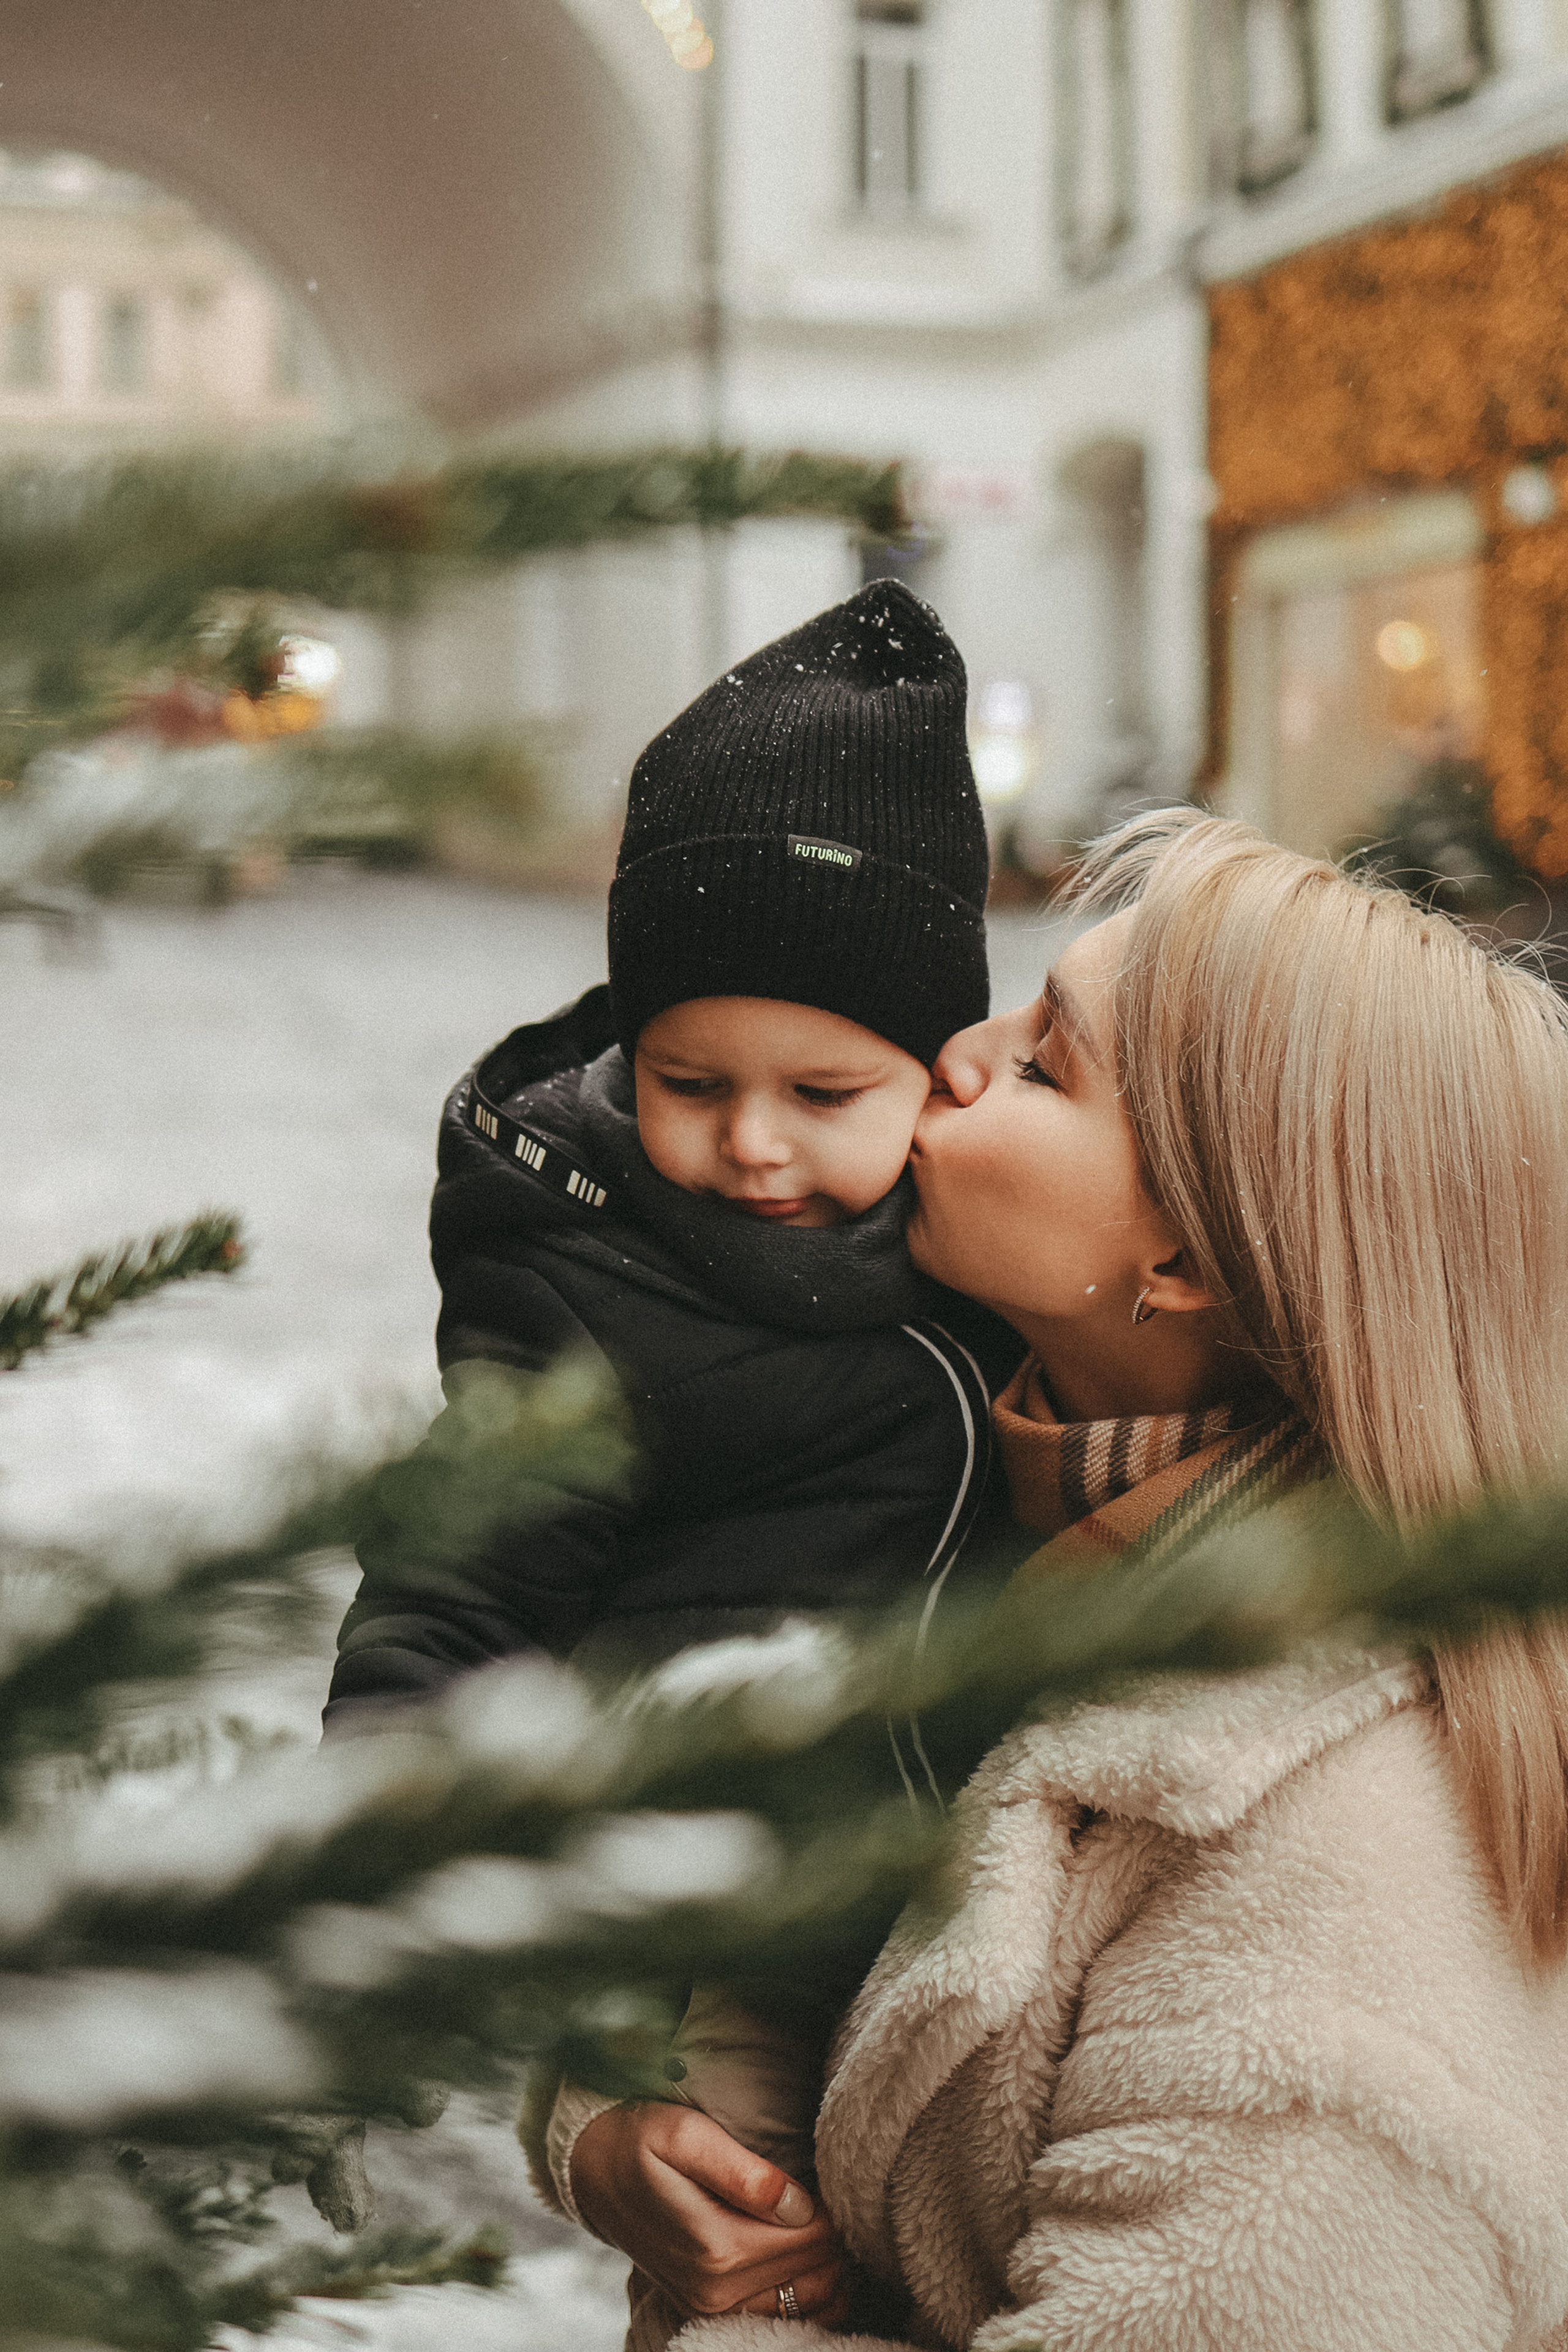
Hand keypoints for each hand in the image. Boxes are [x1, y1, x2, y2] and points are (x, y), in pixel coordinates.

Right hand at [571, 2101, 848, 2323]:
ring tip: (830, 2223)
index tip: (836, 2179)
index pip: (813, 2239)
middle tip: (839, 2199)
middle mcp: (715, 2290)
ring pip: (805, 2302)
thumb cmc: (640, 2140)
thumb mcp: (685, 2134)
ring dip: (829, 2268)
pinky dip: (808, 2293)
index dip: (836, 2209)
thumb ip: (745, 2173)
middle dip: (838, 2238)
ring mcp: (709, 2305)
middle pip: (815, 2273)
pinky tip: (813, 2257)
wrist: (592, 2170)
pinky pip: (779, 2315)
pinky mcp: (706, 2307)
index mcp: (716, 2247)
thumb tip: (800, 2207)